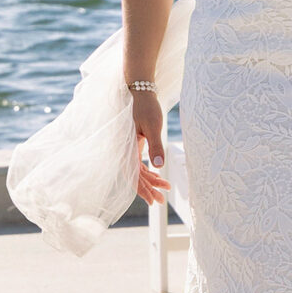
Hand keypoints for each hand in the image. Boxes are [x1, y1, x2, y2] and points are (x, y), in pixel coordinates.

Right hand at [130, 88, 170, 206]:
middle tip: (161, 201)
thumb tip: (159, 166)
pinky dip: (150, 171)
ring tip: (165, 188)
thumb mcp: (152, 126)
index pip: (133, 175)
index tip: (152, 201)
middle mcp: (125, 151)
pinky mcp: (135, 145)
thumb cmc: (145, 107)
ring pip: (138, 171)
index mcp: (126, 148)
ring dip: (151, 181)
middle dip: (148, 189)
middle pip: (136, 176)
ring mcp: (130, 148)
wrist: (140, 91)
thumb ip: (155, 147)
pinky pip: (140, 163)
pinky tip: (159, 176)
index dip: (142, 190)